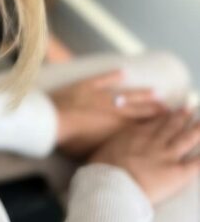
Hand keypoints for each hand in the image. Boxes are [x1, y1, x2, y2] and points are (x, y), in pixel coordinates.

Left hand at [50, 69, 165, 157]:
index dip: (155, 124)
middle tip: (169, 109)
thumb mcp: (96, 149)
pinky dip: (113, 75)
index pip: (141, 125)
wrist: (53, 122)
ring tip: (156, 92)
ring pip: (127, 94)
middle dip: (155, 109)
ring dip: (142, 94)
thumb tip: (121, 147)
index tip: (167, 123)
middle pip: (140, 109)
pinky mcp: (87, 85)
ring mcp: (101, 96)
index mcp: (117, 127)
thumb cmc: (72, 142)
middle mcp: (114, 110)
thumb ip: (111, 145)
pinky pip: (103, 78)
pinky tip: (123, 71)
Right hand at [90, 108, 199, 204]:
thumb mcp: (104, 149)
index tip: (170, 109)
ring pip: (186, 139)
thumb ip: (114, 144)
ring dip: (197, 130)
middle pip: (170, 126)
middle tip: (191, 107)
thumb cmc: (101, 168)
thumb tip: (112, 144)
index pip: (153, 122)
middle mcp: (153, 140)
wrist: (111, 184)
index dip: (163, 115)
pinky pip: (195, 164)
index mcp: (135, 134)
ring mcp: (167, 155)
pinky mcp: (177, 172)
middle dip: (182, 116)